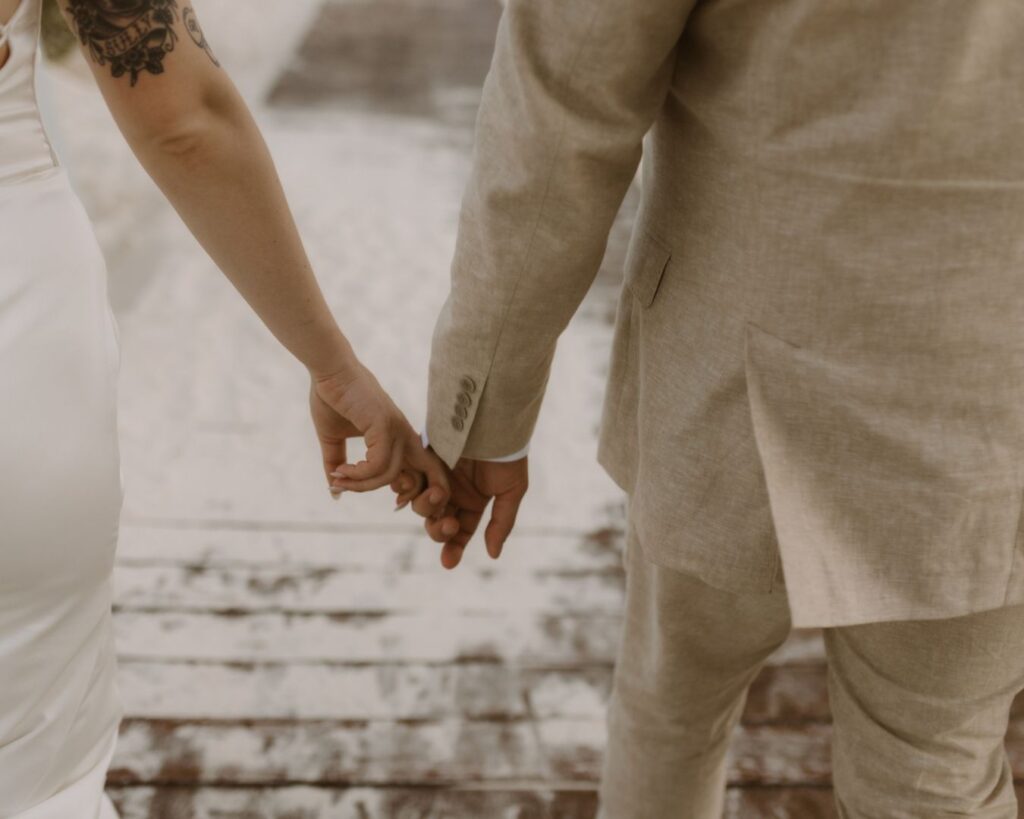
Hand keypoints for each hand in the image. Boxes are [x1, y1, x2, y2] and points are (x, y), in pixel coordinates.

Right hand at [310, 363, 448, 505]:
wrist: (328, 370)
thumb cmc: (332, 398)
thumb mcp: (333, 439)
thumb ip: (338, 465)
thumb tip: (335, 492)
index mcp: (398, 437)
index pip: (423, 469)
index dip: (416, 490)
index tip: (395, 502)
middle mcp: (403, 434)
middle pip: (426, 474)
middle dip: (418, 496)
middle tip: (391, 504)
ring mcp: (396, 429)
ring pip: (389, 474)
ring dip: (360, 484)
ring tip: (338, 479)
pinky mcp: (385, 425)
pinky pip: (378, 464)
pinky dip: (358, 474)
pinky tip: (341, 471)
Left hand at [400, 456, 528, 568]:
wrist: (493, 421)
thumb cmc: (507, 456)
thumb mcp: (511, 492)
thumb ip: (501, 524)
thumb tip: (493, 555)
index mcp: (473, 502)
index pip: (460, 532)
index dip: (454, 548)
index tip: (448, 562)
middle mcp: (452, 492)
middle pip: (437, 523)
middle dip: (439, 531)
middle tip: (448, 525)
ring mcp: (436, 476)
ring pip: (421, 506)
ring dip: (426, 510)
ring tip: (438, 499)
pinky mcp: (421, 460)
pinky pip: (409, 481)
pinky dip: (407, 490)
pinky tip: (410, 493)